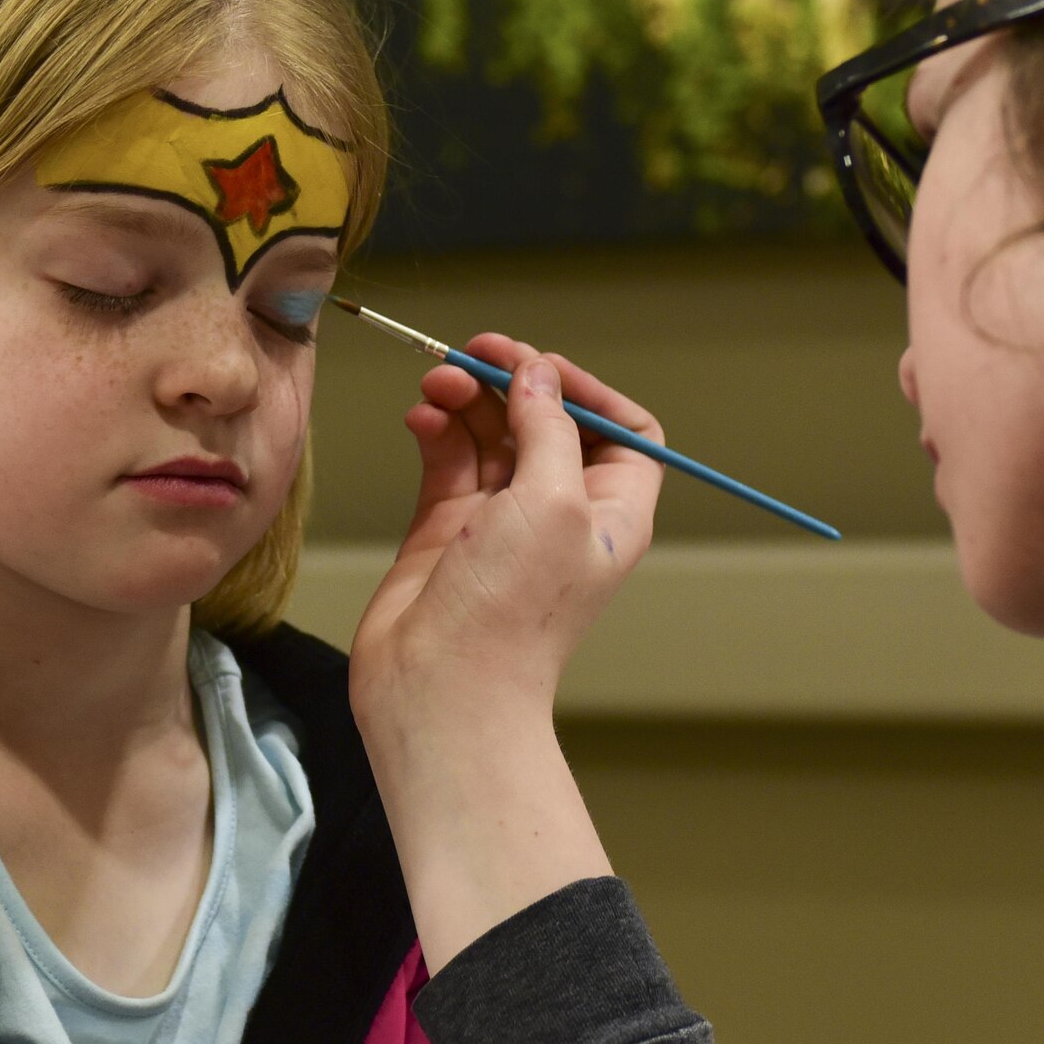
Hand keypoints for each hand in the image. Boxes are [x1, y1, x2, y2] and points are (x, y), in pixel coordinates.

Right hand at [350, 333, 664, 735]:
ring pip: (491, 434)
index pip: (622, 431)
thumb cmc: (514, 612)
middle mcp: (559, 512)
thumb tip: (537, 373)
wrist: (442, 689)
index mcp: (610, 510)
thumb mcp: (552, 500)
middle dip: (511, 382)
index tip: (541, 367)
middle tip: (473, 354)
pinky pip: (448, 461)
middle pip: (547, 421)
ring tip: (436, 382)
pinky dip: (436, 431)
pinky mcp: (448, 529)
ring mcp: (501, 521)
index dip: (586, 391)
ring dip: (466, 400)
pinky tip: (421, 418)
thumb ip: (547, 426)